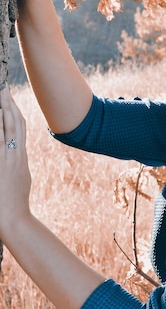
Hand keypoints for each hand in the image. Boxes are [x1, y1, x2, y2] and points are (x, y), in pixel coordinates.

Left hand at [0, 87, 31, 236]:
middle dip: (9, 105)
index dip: (15, 112)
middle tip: (4, 89)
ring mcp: (8, 159)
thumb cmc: (14, 204)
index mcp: (21, 157)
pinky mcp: (2, 165)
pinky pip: (0, 141)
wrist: (13, 219)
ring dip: (4, 110)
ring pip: (8, 128)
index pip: (20, 129)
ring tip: (1, 95)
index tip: (10, 100)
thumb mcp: (21, 179)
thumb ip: (17, 166)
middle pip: (15, 124)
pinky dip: (0, 127)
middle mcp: (16, 155)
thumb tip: (18, 158)